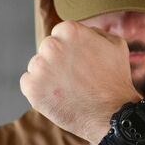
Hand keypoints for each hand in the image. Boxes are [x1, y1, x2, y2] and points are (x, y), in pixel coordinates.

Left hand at [20, 20, 141, 144]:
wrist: (112, 114)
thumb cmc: (116, 80)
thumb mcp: (115, 45)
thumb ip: (95, 32)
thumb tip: (84, 30)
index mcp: (69, 30)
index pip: (60, 34)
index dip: (71, 50)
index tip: (80, 63)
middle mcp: (51, 45)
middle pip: (47, 49)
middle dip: (58, 61)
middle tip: (75, 79)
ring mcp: (40, 67)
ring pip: (37, 66)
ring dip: (48, 76)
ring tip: (68, 90)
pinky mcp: (31, 88)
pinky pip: (28, 83)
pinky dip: (39, 91)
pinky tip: (58, 98)